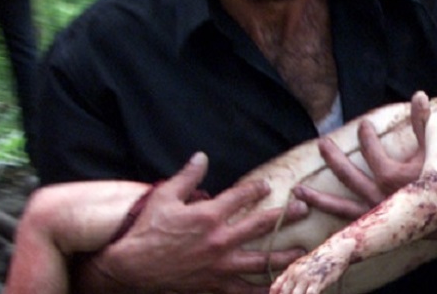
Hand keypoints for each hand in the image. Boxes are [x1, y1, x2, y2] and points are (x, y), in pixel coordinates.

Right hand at [85, 153, 308, 293]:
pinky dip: (262, 292)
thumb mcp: (164, 197)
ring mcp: (220, 265)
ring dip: (284, 256)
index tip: (269, 186)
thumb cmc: (146, 230)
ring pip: (261, 261)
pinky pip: (244, 291)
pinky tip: (280, 290)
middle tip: (304, 209)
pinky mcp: (215, 285)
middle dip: (285, 216)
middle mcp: (220, 239)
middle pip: (261, 225)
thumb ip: (187, 176)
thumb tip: (202, 156)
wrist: (132, 268)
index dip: (257, 189)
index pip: (241, 196)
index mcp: (209, 215)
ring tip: (303, 253)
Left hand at [294, 92, 430, 219]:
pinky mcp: (376, 227)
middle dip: (334, 158)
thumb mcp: (436, 150)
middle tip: (322, 143)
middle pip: (348, 176)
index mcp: (392, 176)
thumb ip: (425, 123)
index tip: (364, 126)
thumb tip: (419, 94)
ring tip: (298, 191)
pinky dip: (332, 224)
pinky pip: (349, 226)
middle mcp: (379, 197)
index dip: (367, 137)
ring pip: (341, 207)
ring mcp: (375, 214)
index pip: (371, 152)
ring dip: (319, 199)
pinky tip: (317, 224)